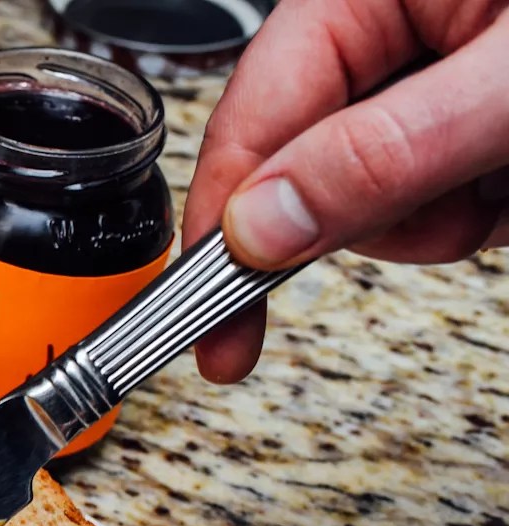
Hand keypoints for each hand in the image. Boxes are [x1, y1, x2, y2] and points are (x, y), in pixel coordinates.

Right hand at [183, 0, 508, 381]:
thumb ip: (388, 154)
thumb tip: (267, 227)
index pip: (256, 120)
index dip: (226, 230)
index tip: (213, 326)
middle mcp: (400, 21)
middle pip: (322, 168)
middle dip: (400, 210)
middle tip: (482, 195)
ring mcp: (446, 65)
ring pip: (394, 193)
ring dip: (469, 208)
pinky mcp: (485, 105)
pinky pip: (456, 189)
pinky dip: (504, 197)